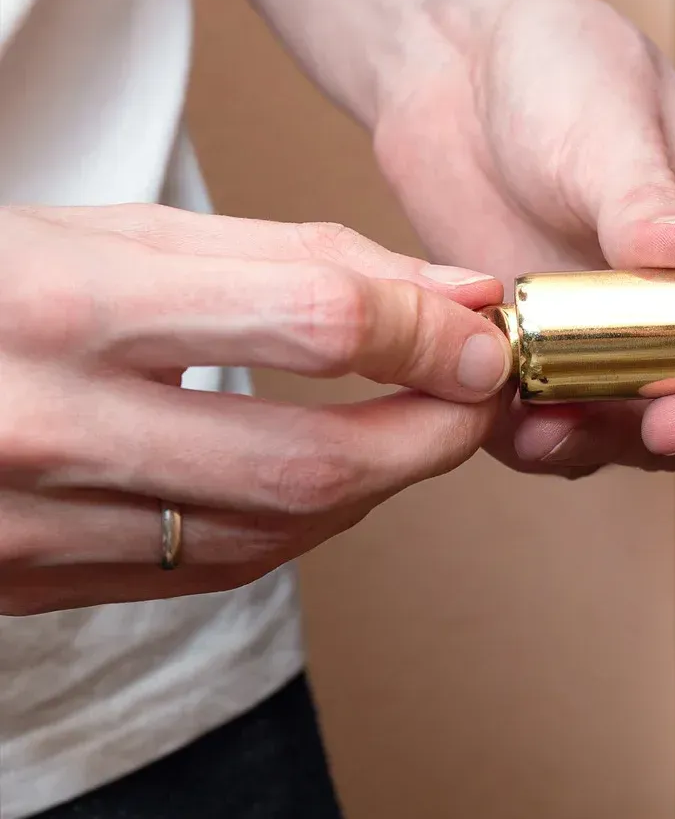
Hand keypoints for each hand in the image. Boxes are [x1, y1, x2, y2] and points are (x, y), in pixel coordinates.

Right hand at [0, 205, 509, 614]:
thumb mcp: (127, 234)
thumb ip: (301, 262)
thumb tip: (459, 296)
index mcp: (64, 304)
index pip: (313, 321)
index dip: (429, 332)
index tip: (485, 333)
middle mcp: (47, 425)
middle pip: (312, 462)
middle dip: (432, 435)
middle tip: (479, 397)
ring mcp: (31, 524)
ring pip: (274, 534)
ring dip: (379, 487)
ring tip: (416, 428)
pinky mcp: (31, 584)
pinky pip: (212, 572)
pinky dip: (302, 528)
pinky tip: (332, 481)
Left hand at [373, 0, 674, 477]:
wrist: (453, 72)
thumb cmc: (562, 67)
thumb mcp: (611, 121)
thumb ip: (648, 200)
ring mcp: (641, 340)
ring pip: (665, 428)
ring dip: (631, 443)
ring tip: (579, 425)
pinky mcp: (565, 362)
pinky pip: (574, 429)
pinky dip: (555, 442)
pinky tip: (524, 423)